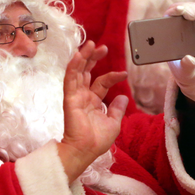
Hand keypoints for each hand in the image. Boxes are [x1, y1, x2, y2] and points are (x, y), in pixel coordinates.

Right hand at [57, 40, 127, 183]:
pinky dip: (73, 67)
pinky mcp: (70, 98)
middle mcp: (83, 96)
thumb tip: (122, 96)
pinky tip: (78, 55)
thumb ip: (117, 109)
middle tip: (102, 47)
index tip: (124, 73)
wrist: (86, 150)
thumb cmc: (98, 140)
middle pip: (87, 72)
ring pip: (78, 72)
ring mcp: (76, 96)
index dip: (112, 76)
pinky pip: (70, 80)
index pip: (102, 82)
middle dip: (94, 58)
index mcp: (93, 101)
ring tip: (91, 44)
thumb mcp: (113, 123)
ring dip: (83, 57)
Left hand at [164, 2, 194, 102]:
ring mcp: (191, 23)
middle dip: (189, 9)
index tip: (179, 10)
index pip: (167, 17)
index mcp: (168, 35)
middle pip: (182, 10)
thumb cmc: (187, 71)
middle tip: (194, 15)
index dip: (173, 11)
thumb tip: (188, 59)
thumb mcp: (186, 72)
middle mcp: (178, 26)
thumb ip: (187, 67)